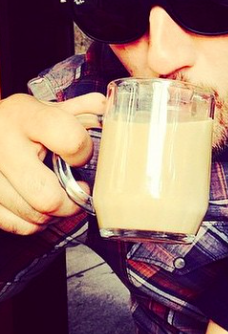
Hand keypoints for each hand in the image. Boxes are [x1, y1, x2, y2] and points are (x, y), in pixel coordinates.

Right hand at [0, 92, 105, 233]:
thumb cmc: (21, 121)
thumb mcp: (49, 108)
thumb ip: (83, 109)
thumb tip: (110, 110)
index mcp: (25, 116)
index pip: (71, 141)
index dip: (83, 154)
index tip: (81, 156)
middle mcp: (2, 145)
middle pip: (47, 197)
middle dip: (71, 201)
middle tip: (76, 190)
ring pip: (33, 215)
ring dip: (54, 214)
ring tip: (58, 197)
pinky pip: (17, 226)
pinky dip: (33, 222)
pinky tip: (37, 206)